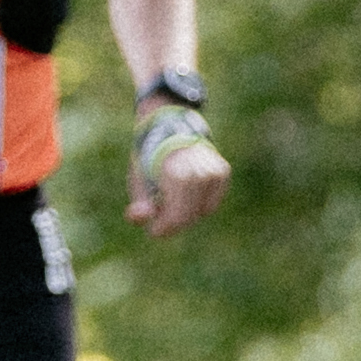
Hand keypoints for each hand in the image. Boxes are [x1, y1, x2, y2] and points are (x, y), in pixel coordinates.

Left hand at [129, 121, 231, 236]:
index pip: (177, 217)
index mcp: (176, 175)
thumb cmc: (149, 160)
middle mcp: (199, 172)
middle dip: (173, 223)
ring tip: (172, 203)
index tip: (153, 231)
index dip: (164, 229)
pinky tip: (187, 196)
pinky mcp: (223, 171)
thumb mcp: (138, 181)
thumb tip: (140, 218)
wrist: (168, 129)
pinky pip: (213, 202)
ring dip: (187, 214)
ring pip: (203, 211)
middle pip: (190, 217)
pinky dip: (200, 205)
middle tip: (160, 217)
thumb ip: (139, 204)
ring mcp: (214, 171)